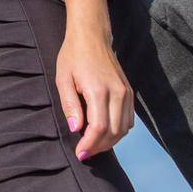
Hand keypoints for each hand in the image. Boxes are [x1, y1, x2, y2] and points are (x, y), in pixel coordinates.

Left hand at [56, 4, 134, 160]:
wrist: (91, 37)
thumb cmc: (72, 56)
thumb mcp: (63, 79)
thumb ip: (70, 105)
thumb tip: (76, 129)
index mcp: (99, 90)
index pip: (99, 127)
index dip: (90, 144)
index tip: (80, 154)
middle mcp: (117, 92)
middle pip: (114, 132)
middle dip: (99, 147)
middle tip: (84, 153)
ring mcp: (126, 92)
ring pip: (124, 129)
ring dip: (110, 142)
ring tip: (92, 145)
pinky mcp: (129, 92)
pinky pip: (129, 120)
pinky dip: (118, 131)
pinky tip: (104, 133)